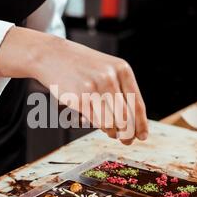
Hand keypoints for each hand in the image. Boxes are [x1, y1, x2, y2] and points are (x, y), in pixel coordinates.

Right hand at [0, 27, 147, 143]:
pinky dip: (98, 126)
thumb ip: (120, 91)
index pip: (137, 103)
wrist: (53, 56)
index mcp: (122, 70)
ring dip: (112, 132)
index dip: (141, 124)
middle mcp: (110, 78)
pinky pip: (94, 120)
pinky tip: (97, 122)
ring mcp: (93, 88)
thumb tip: (132, 122)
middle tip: (127, 141)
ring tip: (111, 132)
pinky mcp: (78, 98)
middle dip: (128, 133)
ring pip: (111, 122)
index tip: (142, 136)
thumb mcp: (107, 70)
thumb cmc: (82, 66)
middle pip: (126, 116)